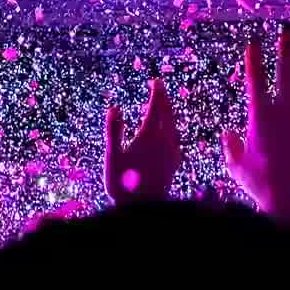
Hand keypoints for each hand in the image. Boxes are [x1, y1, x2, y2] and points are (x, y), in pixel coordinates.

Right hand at [104, 77, 181, 202]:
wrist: (144, 208)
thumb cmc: (123, 182)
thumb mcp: (113, 155)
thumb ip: (114, 130)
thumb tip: (114, 107)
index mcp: (150, 135)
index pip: (156, 108)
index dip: (157, 93)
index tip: (156, 80)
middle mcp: (165, 141)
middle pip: (168, 115)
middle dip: (164, 100)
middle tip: (160, 88)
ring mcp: (171, 153)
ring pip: (174, 126)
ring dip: (170, 114)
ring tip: (165, 107)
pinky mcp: (174, 164)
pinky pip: (176, 139)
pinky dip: (172, 130)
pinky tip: (171, 136)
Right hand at [221, 26, 289, 240]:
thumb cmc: (260, 186)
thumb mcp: (236, 166)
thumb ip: (230, 147)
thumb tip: (227, 133)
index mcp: (261, 116)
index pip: (255, 79)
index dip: (254, 59)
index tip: (253, 42)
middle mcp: (287, 113)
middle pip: (287, 75)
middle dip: (286, 53)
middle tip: (286, 35)